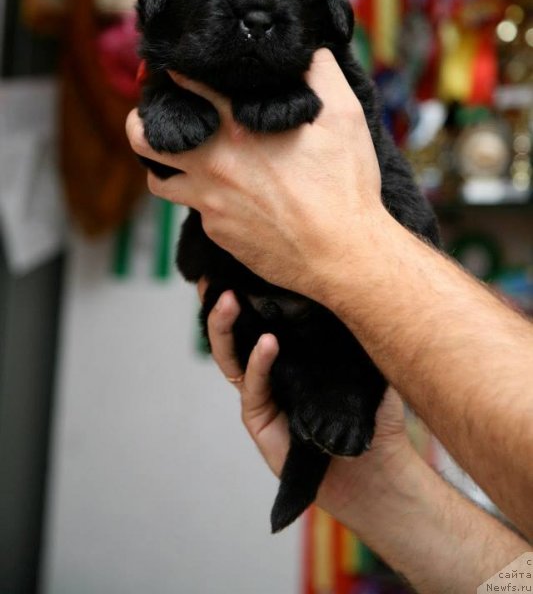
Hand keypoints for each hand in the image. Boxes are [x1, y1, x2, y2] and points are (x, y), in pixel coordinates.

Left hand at [126, 49, 385, 297]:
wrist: (342, 254)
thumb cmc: (344, 185)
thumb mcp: (344, 115)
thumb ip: (321, 72)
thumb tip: (306, 50)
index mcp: (236, 127)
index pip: (183, 87)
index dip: (172, 74)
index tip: (171, 70)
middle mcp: (212, 163)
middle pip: (143, 139)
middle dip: (139, 123)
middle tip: (149, 118)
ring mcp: (209, 202)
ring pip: (158, 182)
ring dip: (161, 167)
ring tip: (177, 159)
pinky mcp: (217, 231)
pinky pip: (194, 211)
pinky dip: (201, 199)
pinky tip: (223, 194)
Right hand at [201, 280, 412, 521]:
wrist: (378, 467)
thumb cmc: (374, 414)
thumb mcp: (365, 360)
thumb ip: (353, 327)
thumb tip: (352, 278)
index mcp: (289, 353)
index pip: (260, 317)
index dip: (245, 292)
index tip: (235, 263)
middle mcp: (269, 370)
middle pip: (234, 333)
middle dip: (221, 306)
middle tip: (219, 280)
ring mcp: (261, 395)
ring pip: (230, 357)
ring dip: (225, 328)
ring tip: (230, 301)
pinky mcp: (259, 422)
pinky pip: (252, 388)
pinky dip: (257, 363)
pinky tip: (266, 344)